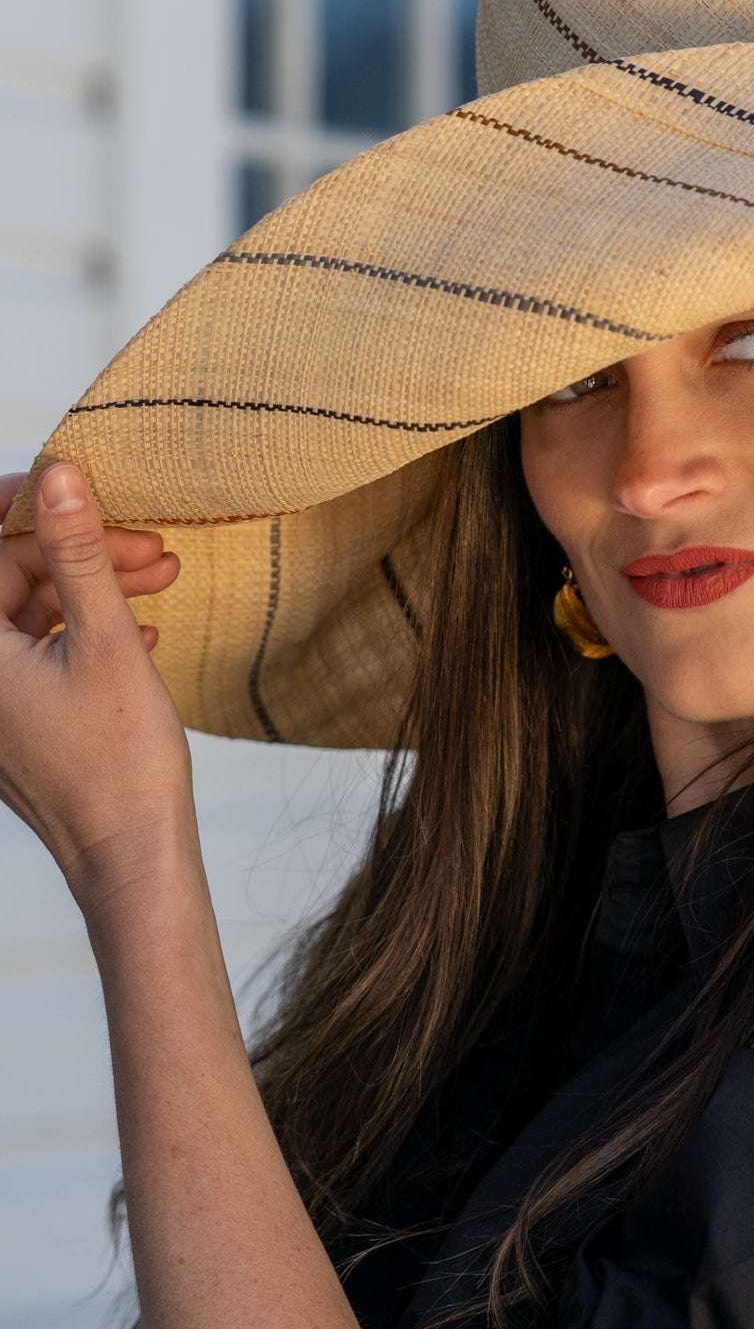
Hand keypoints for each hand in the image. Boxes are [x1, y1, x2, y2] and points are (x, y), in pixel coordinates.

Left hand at [0, 462, 194, 927]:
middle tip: (151, 547)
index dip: (21, 505)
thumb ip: (78, 553)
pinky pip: (41, 651)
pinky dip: (88, 630)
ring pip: (32, 612)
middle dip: (81, 552)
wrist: (130, 854)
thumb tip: (58, 475)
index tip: (74, 486)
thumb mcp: (106, 640)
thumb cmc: (118, 760)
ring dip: (95, 589)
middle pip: (11, 577)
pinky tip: (146, 631)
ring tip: (164, 581)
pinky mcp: (18, 720)